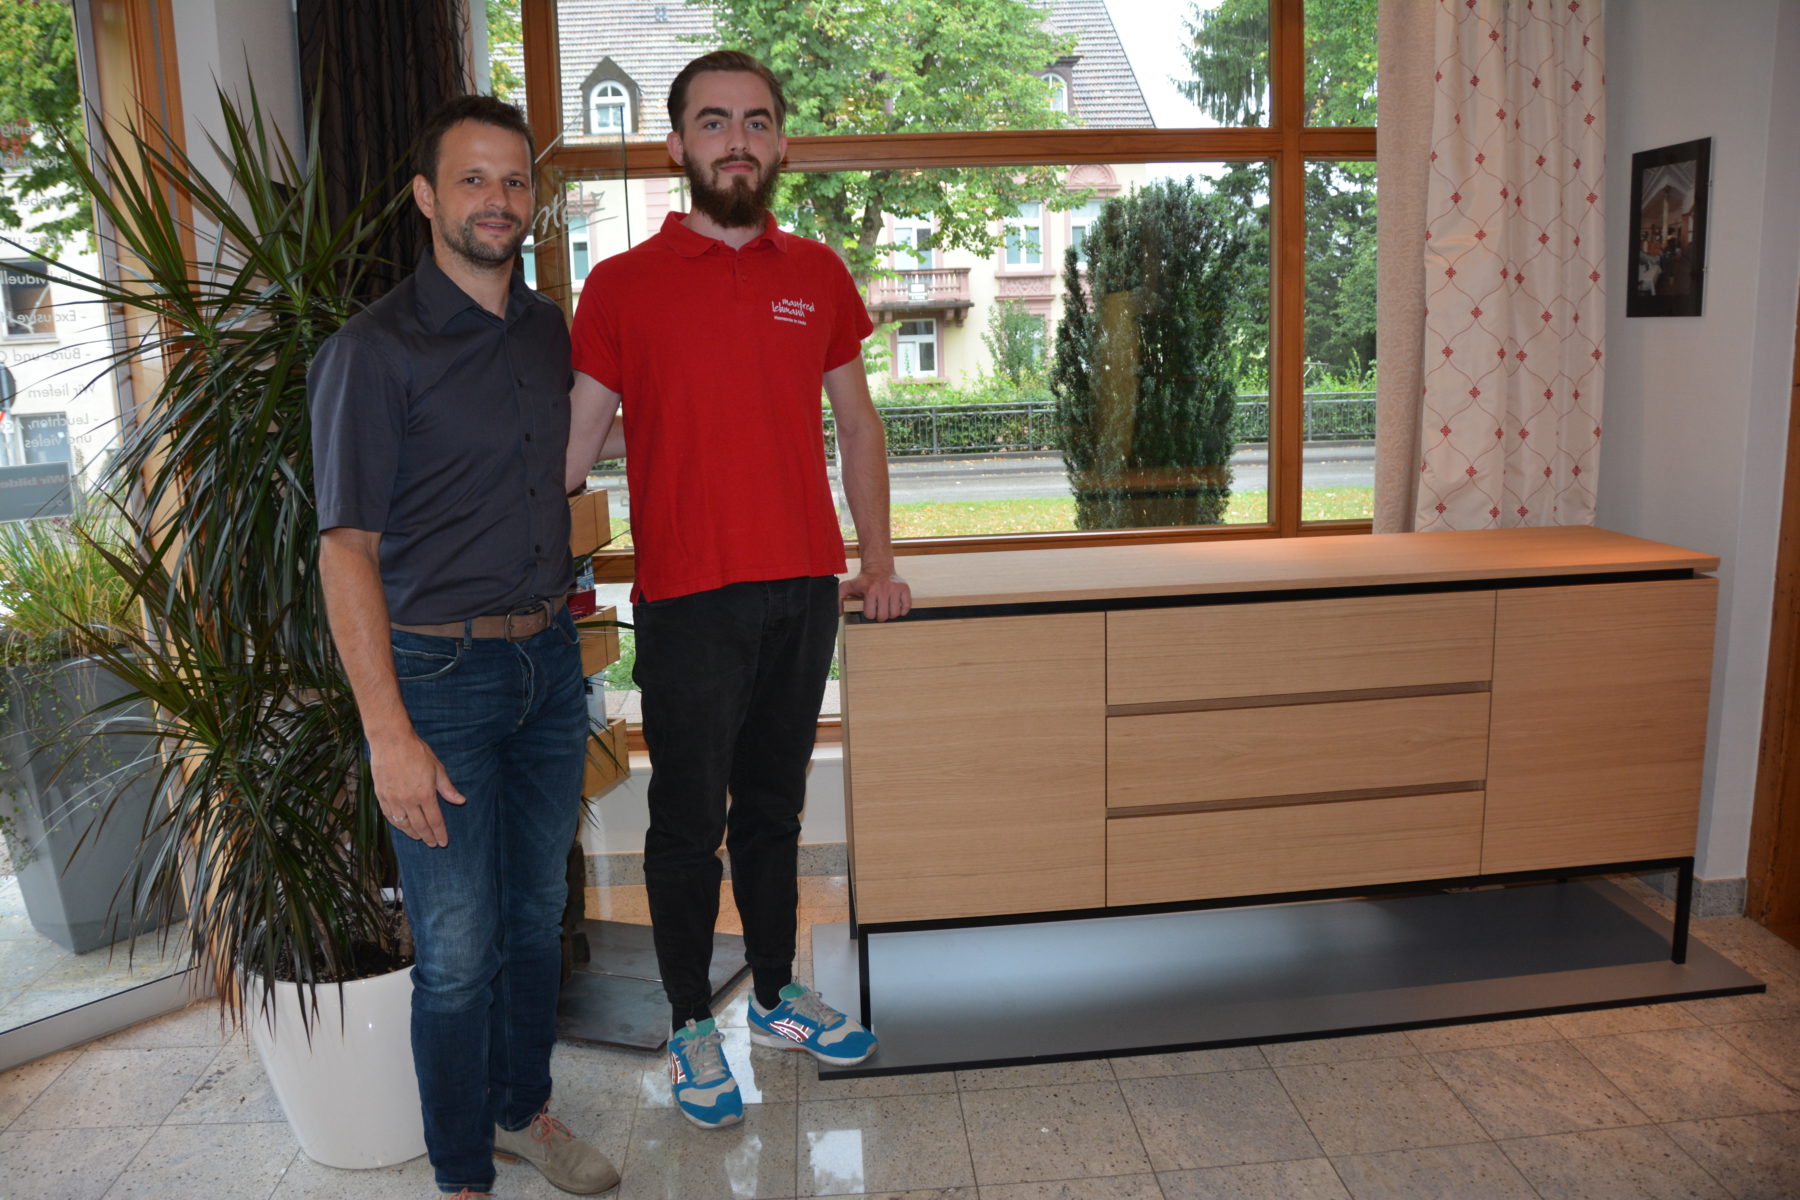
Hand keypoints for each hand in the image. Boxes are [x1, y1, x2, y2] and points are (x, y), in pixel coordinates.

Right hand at [369, 732, 465, 847]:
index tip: (443, 842)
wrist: (391, 741)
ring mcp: (393, 799)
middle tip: (433, 844)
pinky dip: (398, 825)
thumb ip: (447, 788)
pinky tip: (403, 827)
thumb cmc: (416, 752)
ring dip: (413, 834)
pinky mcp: (381, 796)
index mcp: (425, 794)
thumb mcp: (437, 768)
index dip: (440, 833)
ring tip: (420, 838)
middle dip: (428, 837)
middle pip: (420, 826)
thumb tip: (461, 801)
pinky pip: (390, 816)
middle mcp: (408, 801)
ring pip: (404, 824)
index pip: (435, 821)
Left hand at [839, 568, 911, 621]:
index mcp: (870, 590)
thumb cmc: (863, 580)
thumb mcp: (847, 587)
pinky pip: (906, 607)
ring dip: (890, 613)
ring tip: (886, 607)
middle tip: (878, 609)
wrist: (878, 566)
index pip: (870, 615)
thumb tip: (839, 613)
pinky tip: (896, 604)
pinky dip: (902, 609)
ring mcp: (895, 588)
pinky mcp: (904, 588)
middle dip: (880, 615)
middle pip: (883, 616)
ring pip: (895, 613)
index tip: (869, 607)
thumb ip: (839, 599)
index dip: (869, 613)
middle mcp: (883, 588)